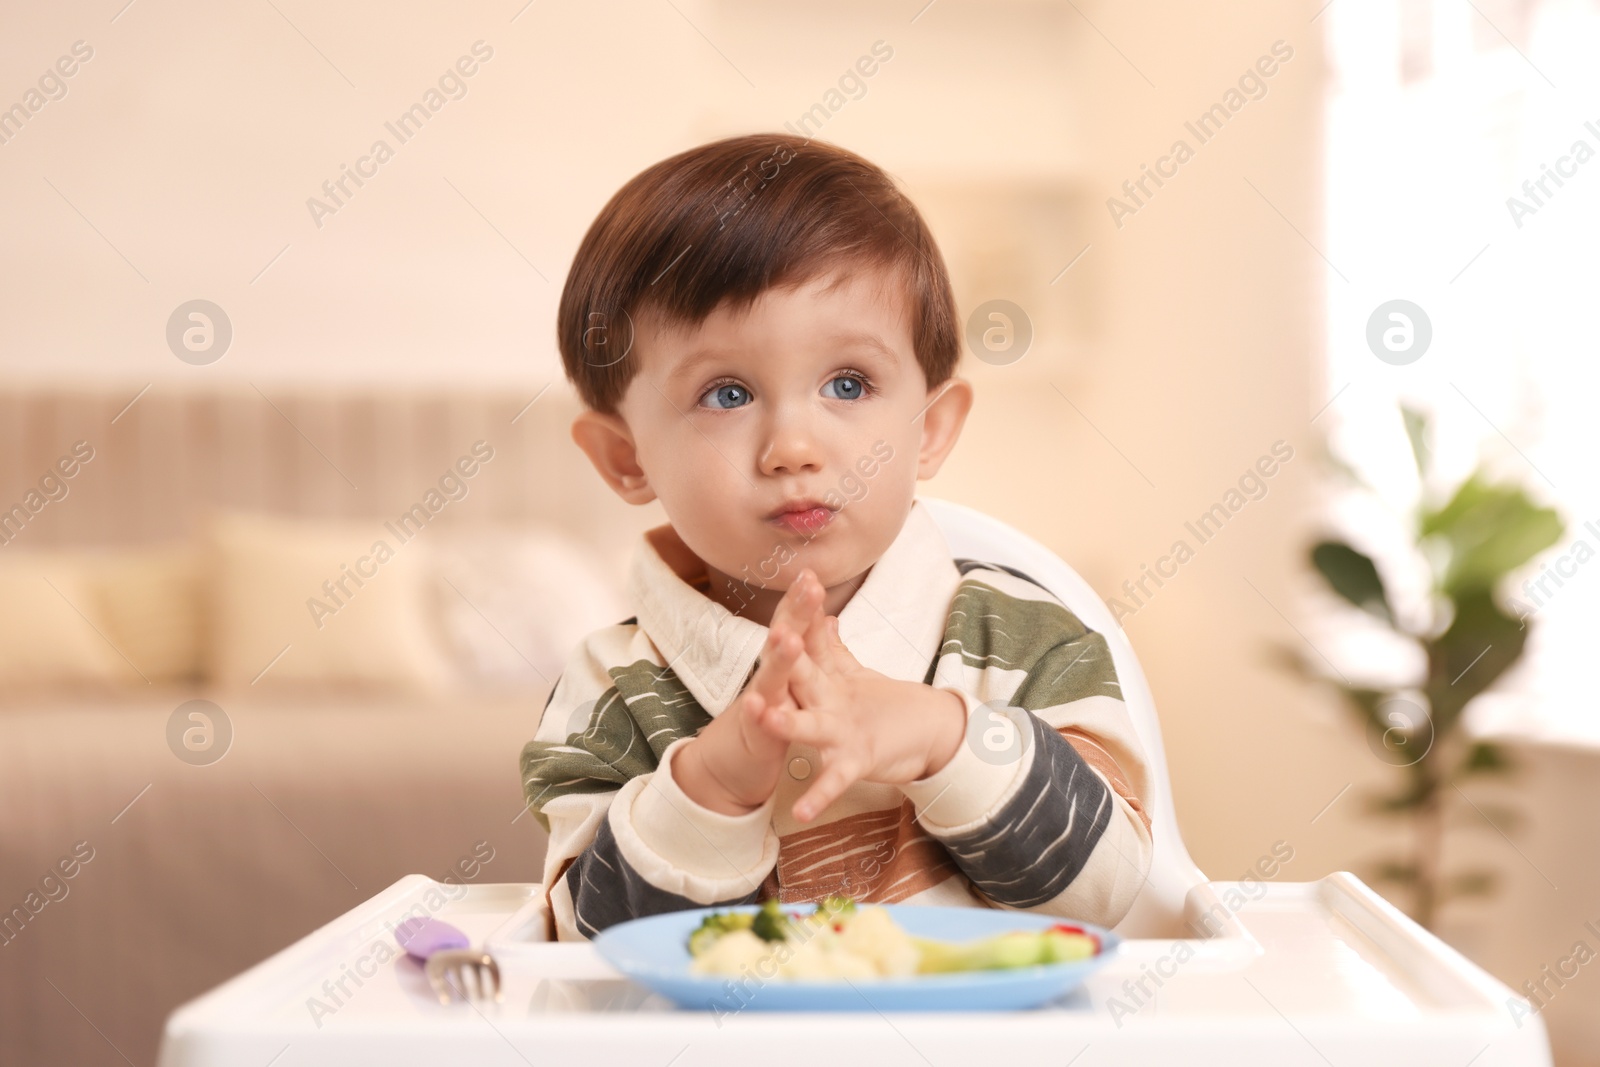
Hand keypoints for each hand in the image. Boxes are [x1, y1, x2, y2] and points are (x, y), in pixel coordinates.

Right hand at [673, 568, 826, 814]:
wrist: (727, 768)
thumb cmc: (765, 723)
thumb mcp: (789, 686)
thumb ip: (805, 651)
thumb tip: (825, 618)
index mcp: (781, 668)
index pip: (792, 626)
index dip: (803, 601)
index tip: (815, 571)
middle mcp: (767, 680)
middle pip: (782, 641)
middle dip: (795, 614)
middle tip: (810, 585)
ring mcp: (759, 706)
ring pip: (769, 679)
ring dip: (777, 658)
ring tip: (788, 637)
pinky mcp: (755, 737)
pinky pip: (756, 724)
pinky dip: (757, 714)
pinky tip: (755, 702)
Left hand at [753, 602, 967, 821]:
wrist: (933, 733)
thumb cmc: (886, 704)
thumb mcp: (855, 675)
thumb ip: (833, 649)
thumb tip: (823, 617)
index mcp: (829, 678)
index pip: (811, 641)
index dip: (799, 614)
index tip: (793, 581)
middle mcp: (833, 700)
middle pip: (806, 674)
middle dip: (789, 654)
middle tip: (775, 632)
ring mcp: (844, 731)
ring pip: (810, 725)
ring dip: (787, 721)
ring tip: (762, 715)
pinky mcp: (856, 761)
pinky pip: (834, 782)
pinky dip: (819, 797)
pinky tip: (800, 813)